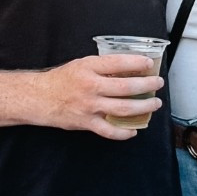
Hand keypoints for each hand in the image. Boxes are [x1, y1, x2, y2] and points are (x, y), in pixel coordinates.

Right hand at [31, 53, 161, 137]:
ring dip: (143, 107)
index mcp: (88, 68)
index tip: (149, 63)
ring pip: (124, 108)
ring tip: (154, 104)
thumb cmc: (61, 81)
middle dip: (147, 85)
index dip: (137, 62)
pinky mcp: (87, 123)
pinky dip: (124, 133)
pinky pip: (109, 131)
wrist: (40, 98)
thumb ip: (102, 67)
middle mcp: (91, 86)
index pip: (118, 62)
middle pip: (126, 87)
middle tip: (157, 84)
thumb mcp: (81, 65)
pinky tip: (133, 130)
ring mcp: (90, 106)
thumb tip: (127, 68)